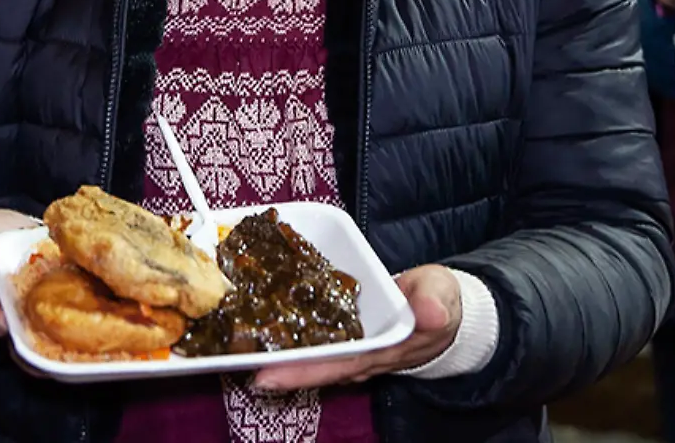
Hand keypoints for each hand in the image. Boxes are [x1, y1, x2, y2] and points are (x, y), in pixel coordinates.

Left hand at [251, 265, 461, 390]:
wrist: (439, 306)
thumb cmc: (438, 300)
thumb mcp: (441, 297)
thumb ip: (435, 304)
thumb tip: (431, 313)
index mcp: (381, 352)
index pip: (336, 367)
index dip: (302, 372)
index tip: (267, 377)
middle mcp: (357, 356)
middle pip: (311, 366)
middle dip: (273, 366)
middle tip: (234, 361)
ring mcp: (346, 347)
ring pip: (306, 353)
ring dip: (273, 350)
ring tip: (233, 344)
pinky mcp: (338, 331)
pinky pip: (309, 334)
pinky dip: (283, 330)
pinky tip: (256, 319)